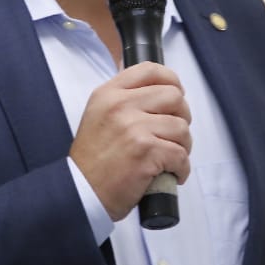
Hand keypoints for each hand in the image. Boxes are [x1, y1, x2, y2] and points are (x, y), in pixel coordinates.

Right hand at [69, 61, 190, 220]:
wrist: (81, 193)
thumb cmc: (93, 161)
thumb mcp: (99, 116)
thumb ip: (124, 100)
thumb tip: (161, 92)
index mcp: (109, 94)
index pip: (150, 70)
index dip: (172, 81)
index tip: (176, 96)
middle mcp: (120, 106)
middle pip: (174, 97)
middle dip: (182, 117)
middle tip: (174, 135)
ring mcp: (134, 128)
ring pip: (181, 128)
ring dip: (183, 147)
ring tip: (170, 158)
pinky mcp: (146, 151)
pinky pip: (180, 155)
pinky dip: (182, 168)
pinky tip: (172, 174)